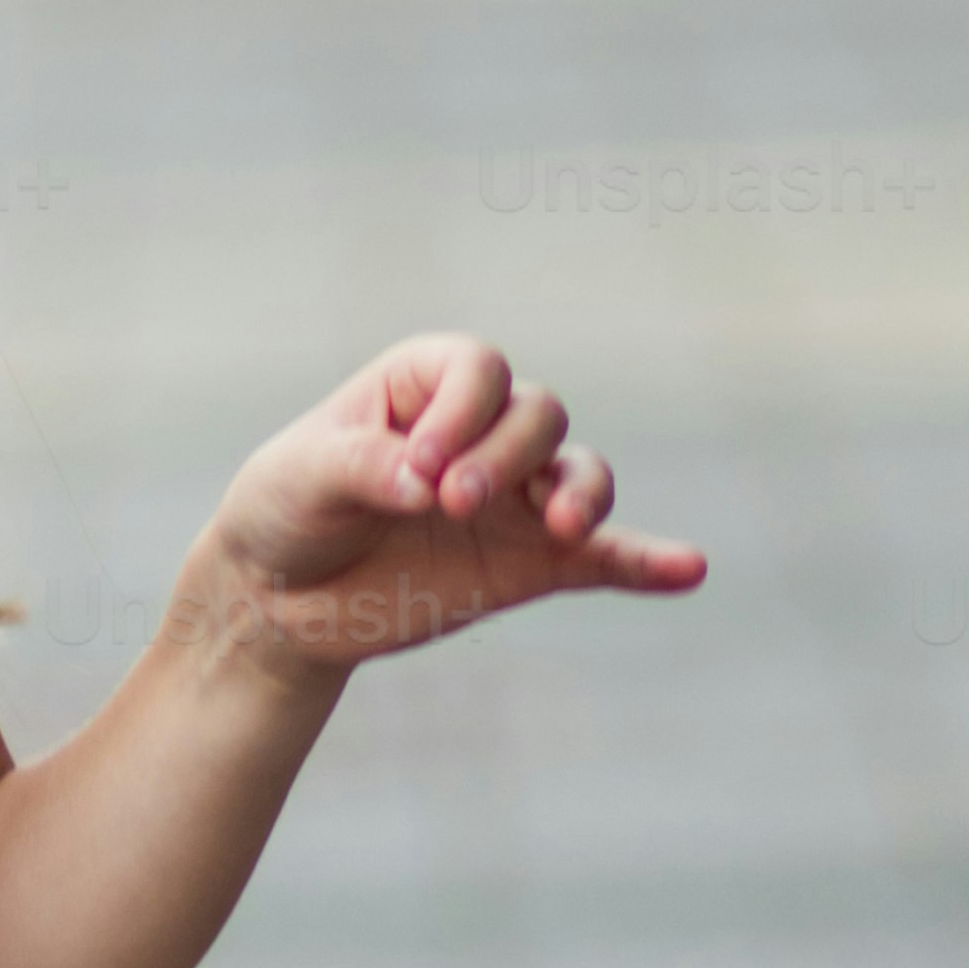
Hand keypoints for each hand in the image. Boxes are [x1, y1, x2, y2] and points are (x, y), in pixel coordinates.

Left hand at [182, 338, 709, 676]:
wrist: (280, 599)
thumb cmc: (283, 510)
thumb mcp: (298, 477)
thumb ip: (360, 469)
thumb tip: (425, 484)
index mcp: (426, 386)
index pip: (479, 368)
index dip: (462, 412)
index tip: (415, 470)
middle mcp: (483, 431)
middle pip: (539, 416)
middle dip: (509, 454)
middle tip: (453, 503)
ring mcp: (515, 498)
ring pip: (580, 472)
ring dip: (581, 494)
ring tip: (562, 528)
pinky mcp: (533, 564)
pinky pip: (607, 559)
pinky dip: (648, 562)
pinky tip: (689, 569)